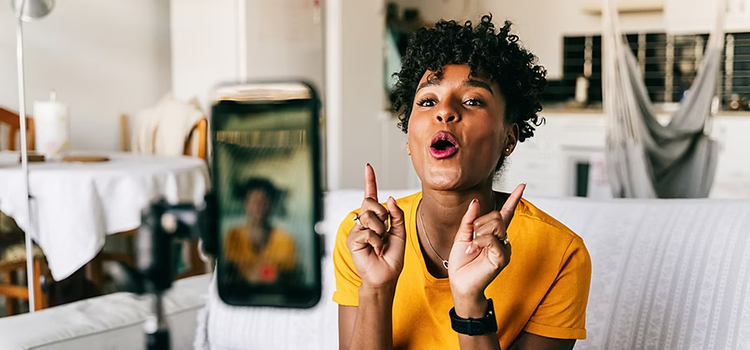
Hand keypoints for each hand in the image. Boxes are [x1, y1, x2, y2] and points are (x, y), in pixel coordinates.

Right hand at [346, 164, 406, 288]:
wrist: (385, 276)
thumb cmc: (392, 257)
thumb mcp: (400, 233)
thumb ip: (396, 215)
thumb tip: (389, 199)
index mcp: (375, 218)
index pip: (371, 195)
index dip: (370, 181)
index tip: (368, 166)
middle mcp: (363, 221)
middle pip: (371, 203)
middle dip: (382, 215)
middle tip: (384, 232)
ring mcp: (356, 230)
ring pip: (370, 217)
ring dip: (380, 231)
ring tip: (380, 243)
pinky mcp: (352, 240)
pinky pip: (367, 232)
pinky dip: (376, 241)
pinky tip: (374, 249)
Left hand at [448, 184, 525, 300]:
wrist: (460, 283)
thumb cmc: (462, 263)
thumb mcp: (462, 236)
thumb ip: (469, 219)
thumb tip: (476, 202)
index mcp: (493, 233)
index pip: (506, 213)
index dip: (514, 198)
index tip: (522, 185)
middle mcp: (502, 239)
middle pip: (497, 215)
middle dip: (480, 222)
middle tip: (471, 237)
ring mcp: (504, 249)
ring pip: (496, 224)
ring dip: (478, 232)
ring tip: (472, 247)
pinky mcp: (502, 258)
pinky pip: (492, 239)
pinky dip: (479, 241)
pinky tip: (473, 250)